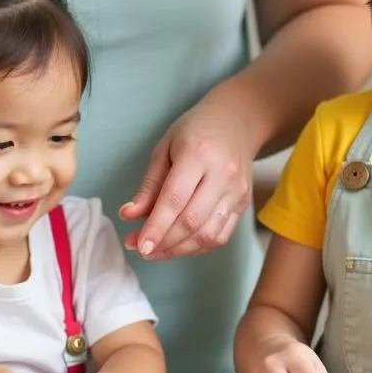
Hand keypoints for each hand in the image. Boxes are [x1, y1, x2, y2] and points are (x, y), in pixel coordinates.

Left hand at [120, 99, 254, 259]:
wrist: (235, 122)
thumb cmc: (195, 132)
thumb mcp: (164, 149)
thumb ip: (148, 185)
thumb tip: (128, 215)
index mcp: (199, 154)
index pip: (175, 200)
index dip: (156, 227)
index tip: (139, 245)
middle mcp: (223, 175)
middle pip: (192, 222)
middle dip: (164, 242)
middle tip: (141, 248)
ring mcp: (237, 191)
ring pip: (208, 235)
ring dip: (179, 250)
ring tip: (156, 251)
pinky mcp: (243, 204)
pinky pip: (221, 236)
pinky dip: (197, 248)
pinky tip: (178, 246)